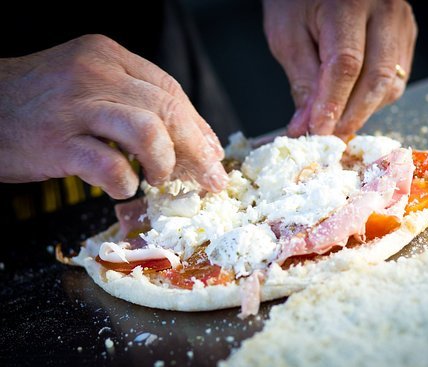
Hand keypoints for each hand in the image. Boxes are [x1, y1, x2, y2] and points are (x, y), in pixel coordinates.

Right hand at [0, 34, 227, 198]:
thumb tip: (190, 139)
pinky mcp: (57, 142)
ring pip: (148, 131)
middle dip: (197, 149)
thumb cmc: (39, 103)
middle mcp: (95, 74)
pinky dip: (124, 183)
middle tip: (207, 178)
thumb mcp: (88, 86)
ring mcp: (76, 107)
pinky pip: (110, 166)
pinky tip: (121, 187)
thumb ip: (134, 104)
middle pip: (168, 110)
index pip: (169, 89)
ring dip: (164, 162)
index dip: (198, 125)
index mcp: (108, 56)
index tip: (211, 152)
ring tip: (158, 178)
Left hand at [262, 0, 416, 138]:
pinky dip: (373, 98)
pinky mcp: (406, 35)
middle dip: (351, 116)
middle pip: (376, 78)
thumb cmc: (298, 1)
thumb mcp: (287, 36)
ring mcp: (401, 23)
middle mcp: (384, 11)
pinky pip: (395, 78)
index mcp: (348, 4)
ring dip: (363, 110)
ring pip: (391, 83)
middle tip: (328, 136)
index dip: (333, 104)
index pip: (346, 65)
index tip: (318, 130)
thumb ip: (302, 81)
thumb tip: (309, 125)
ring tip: (337, 120)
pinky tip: (353, 101)